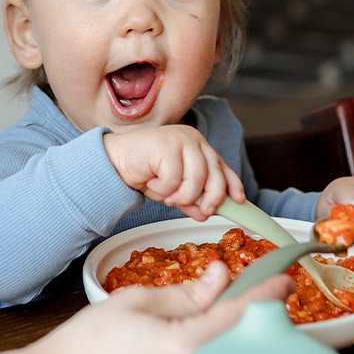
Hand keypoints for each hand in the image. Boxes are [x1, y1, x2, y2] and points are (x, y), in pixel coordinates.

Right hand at [34, 263, 293, 353]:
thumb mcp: (131, 305)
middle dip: (250, 330)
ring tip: (212, 345)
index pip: (242, 315)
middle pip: (247, 353)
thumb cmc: (82, 351)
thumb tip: (218, 279)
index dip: (266, 294)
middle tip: (244, 311)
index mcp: (186, 348)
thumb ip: (184, 294)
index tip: (282, 282)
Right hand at [103, 125, 244, 220]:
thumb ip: (190, 198)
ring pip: (196, 180)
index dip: (232, 185)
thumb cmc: (144, 170)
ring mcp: (181, 140)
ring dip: (181, 195)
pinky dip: (163, 189)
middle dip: (211, 198)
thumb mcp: (173, 189)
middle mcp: (193, 140)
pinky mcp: (167, 146)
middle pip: (214, 175)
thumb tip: (205, 214)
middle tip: (203, 211)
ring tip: (166, 195)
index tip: (238, 200)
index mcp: (198, 147)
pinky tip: (152, 181)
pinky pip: (174, 179)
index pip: (222, 166)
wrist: (115, 160)